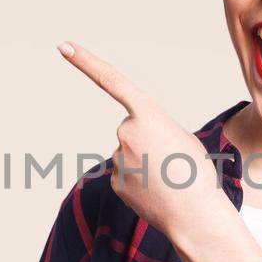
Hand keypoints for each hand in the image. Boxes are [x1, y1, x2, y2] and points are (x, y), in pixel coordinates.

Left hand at [57, 40, 227, 242]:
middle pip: (130, 130)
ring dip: (146, 163)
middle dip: (148, 142)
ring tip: (168, 178)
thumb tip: (136, 145)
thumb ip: (155, 129)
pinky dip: (141, 182)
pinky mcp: (115, 182)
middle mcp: (125, 133)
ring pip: (129, 154)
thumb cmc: (197, 173)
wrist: (196, 215)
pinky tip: (156, 192)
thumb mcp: (182, 137)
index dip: (85, 62)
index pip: (111, 80)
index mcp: (147, 114)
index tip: (64, 46)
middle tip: (171, 161)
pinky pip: (127, 175)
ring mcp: (117, 159)